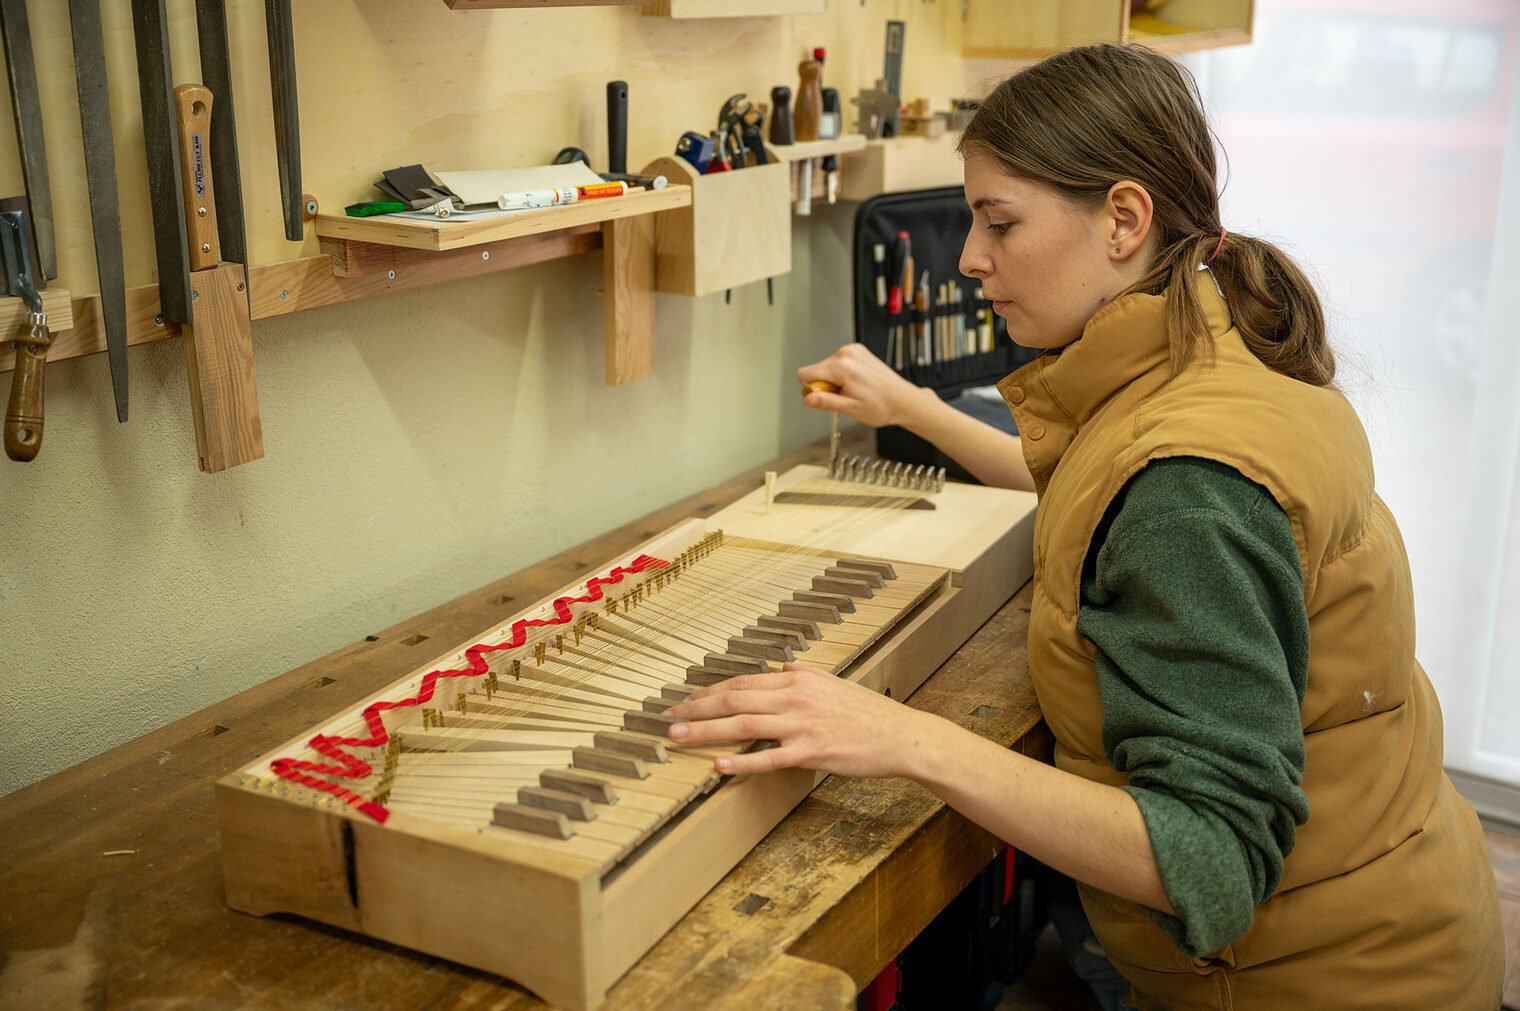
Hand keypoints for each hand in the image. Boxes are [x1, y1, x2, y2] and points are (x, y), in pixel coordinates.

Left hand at [665, 664, 934, 777]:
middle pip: (735, 700)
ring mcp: (803, 724)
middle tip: (667, 719)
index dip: (709, 692)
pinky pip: (770, 757)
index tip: (685, 701)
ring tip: (679, 737)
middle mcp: (796, 697)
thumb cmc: (868, 712)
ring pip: (744, 725)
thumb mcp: (834, 682)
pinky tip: (719, 766)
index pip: (742, 683)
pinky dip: (742, 761)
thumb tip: (782, 666)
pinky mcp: (812, 751)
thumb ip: (804, 674)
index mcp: (798, 679)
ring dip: (706, 731)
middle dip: (697, 708)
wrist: (901, 736)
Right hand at [796, 343, 929, 429]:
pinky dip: (843, 374)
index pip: (805, 373)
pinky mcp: (857, 351)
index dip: (813, 389)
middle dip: (826, 385)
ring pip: (827, 367)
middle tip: (846, 395)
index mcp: (843, 367)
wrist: (903, 400)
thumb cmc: (883, 405)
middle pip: (817, 370)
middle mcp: (847, 354)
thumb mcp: (851, 408)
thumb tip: (808, 398)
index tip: (828, 397)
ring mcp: (853, 350)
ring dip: (835, 380)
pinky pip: (838, 363)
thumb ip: (827, 402)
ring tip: (854, 390)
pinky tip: (857, 383)